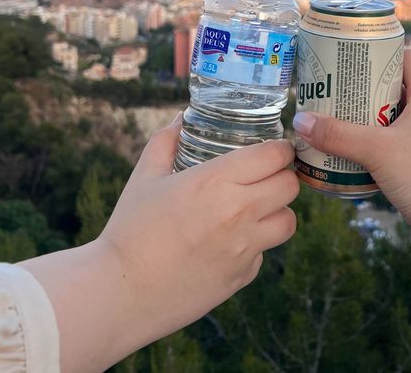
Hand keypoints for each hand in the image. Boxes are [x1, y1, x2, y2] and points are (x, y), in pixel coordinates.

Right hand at [23, 115, 298, 371]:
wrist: (120, 292)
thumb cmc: (131, 230)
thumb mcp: (145, 176)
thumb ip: (166, 141)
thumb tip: (181, 119)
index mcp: (216, 181)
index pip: (275, 155)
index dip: (280, 149)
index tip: (275, 148)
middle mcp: (238, 212)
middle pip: (290, 186)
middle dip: (283, 176)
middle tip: (268, 175)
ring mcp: (244, 247)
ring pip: (288, 221)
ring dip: (278, 211)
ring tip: (258, 208)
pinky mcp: (242, 276)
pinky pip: (264, 253)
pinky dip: (255, 245)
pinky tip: (231, 242)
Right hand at [293, 49, 410, 258]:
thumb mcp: (379, 150)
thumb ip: (339, 135)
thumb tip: (300, 120)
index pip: (403, 55)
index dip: (376, 51)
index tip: (347, 55)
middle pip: (387, 86)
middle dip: (358, 88)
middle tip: (328, 88)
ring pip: (384, 117)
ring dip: (359, 119)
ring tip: (327, 117)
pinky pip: (386, 143)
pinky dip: (366, 143)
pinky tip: (341, 150)